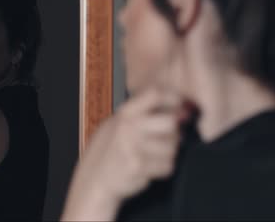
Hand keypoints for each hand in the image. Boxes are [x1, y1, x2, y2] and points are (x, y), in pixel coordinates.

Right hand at [63, 87, 191, 219]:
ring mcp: (134, 146)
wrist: (93, 179)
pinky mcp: (139, 166)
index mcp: (125, 113)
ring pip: (173, 147)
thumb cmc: (109, 151)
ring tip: (152, 156)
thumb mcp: (118, 124)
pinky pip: (168, 165)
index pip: (154, 94)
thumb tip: (180, 110)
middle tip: (167, 138)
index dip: (172, 99)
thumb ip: (143, 115)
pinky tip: (149, 168)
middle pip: (171, 122)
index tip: (179, 107)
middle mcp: (129, 127)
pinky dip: (163, 169)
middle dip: (174, 133)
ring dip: (168, 154)